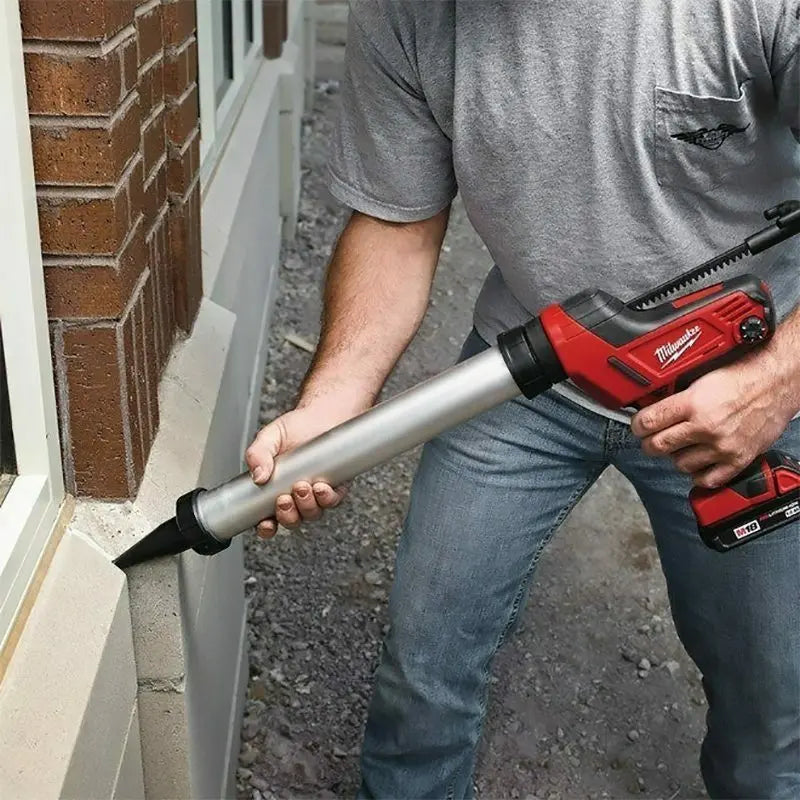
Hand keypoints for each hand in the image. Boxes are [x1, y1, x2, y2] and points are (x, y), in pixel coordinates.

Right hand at [245, 405, 354, 538]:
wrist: (323, 414)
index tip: (265, 524)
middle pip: (291, 520)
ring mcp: (316, 493)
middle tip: (284, 499)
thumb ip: (258, 454)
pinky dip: (327, 498)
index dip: (265, 527)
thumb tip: (258, 476)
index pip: (268, 518)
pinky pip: (333, 500)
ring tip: (302, 486)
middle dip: (287, 515)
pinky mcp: (336, 486)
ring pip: (312, 513)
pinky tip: (320, 486)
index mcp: (275, 489)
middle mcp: (295, 496)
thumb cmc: (295, 427)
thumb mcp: (269, 437)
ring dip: (306, 505)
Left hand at [631, 352, 798, 487]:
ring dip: (676, 456)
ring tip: (681, 446)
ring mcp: (722, 446)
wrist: (777, 382)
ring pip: (679, 464)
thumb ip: (677, 395)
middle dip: (649, 442)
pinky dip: (698, 473)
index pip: (647, 422)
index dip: (637, 425)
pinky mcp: (738, 460)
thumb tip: (652, 403)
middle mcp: (705, 427)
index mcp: (693, 403)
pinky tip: (698, 461)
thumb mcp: (702, 377)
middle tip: (651, 439)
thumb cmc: (743, 375)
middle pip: (658, 446)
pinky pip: (707, 479)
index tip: (638, 426)